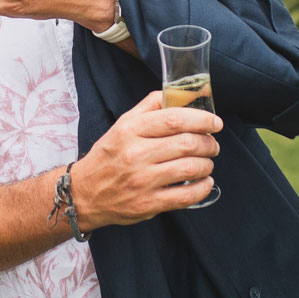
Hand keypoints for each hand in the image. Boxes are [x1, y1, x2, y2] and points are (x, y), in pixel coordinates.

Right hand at [69, 90, 221, 228]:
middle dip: (208, 143)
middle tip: (213, 144)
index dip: (201, 119)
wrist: (84, 193)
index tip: (215, 123)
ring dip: (207, 164)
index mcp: (130, 130)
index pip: (174, 119)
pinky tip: (204, 182)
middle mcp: (135, 154)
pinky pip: (185, 196)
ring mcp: (142, 181)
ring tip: (207, 162)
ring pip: (190, 168)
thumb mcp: (121, 125)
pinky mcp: (148, 203)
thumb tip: (177, 93)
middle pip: (186, 143)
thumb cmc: (107, 156)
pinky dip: (202, 188)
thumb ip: (148, 107)